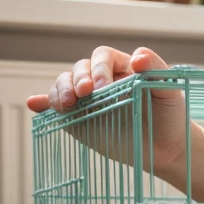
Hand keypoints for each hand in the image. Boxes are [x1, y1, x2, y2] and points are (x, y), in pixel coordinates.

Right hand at [26, 45, 186, 171]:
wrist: (165, 147)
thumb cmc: (169, 114)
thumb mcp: (169, 89)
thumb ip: (156, 70)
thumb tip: (138, 56)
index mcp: (121, 66)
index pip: (102, 57)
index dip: (98, 68)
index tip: (103, 87)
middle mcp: (100, 79)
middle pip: (78, 69)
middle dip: (75, 80)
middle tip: (83, 94)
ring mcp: (87, 100)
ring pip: (64, 86)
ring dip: (60, 91)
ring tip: (66, 104)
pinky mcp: (78, 119)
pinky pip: (56, 108)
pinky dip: (43, 104)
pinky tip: (33, 104)